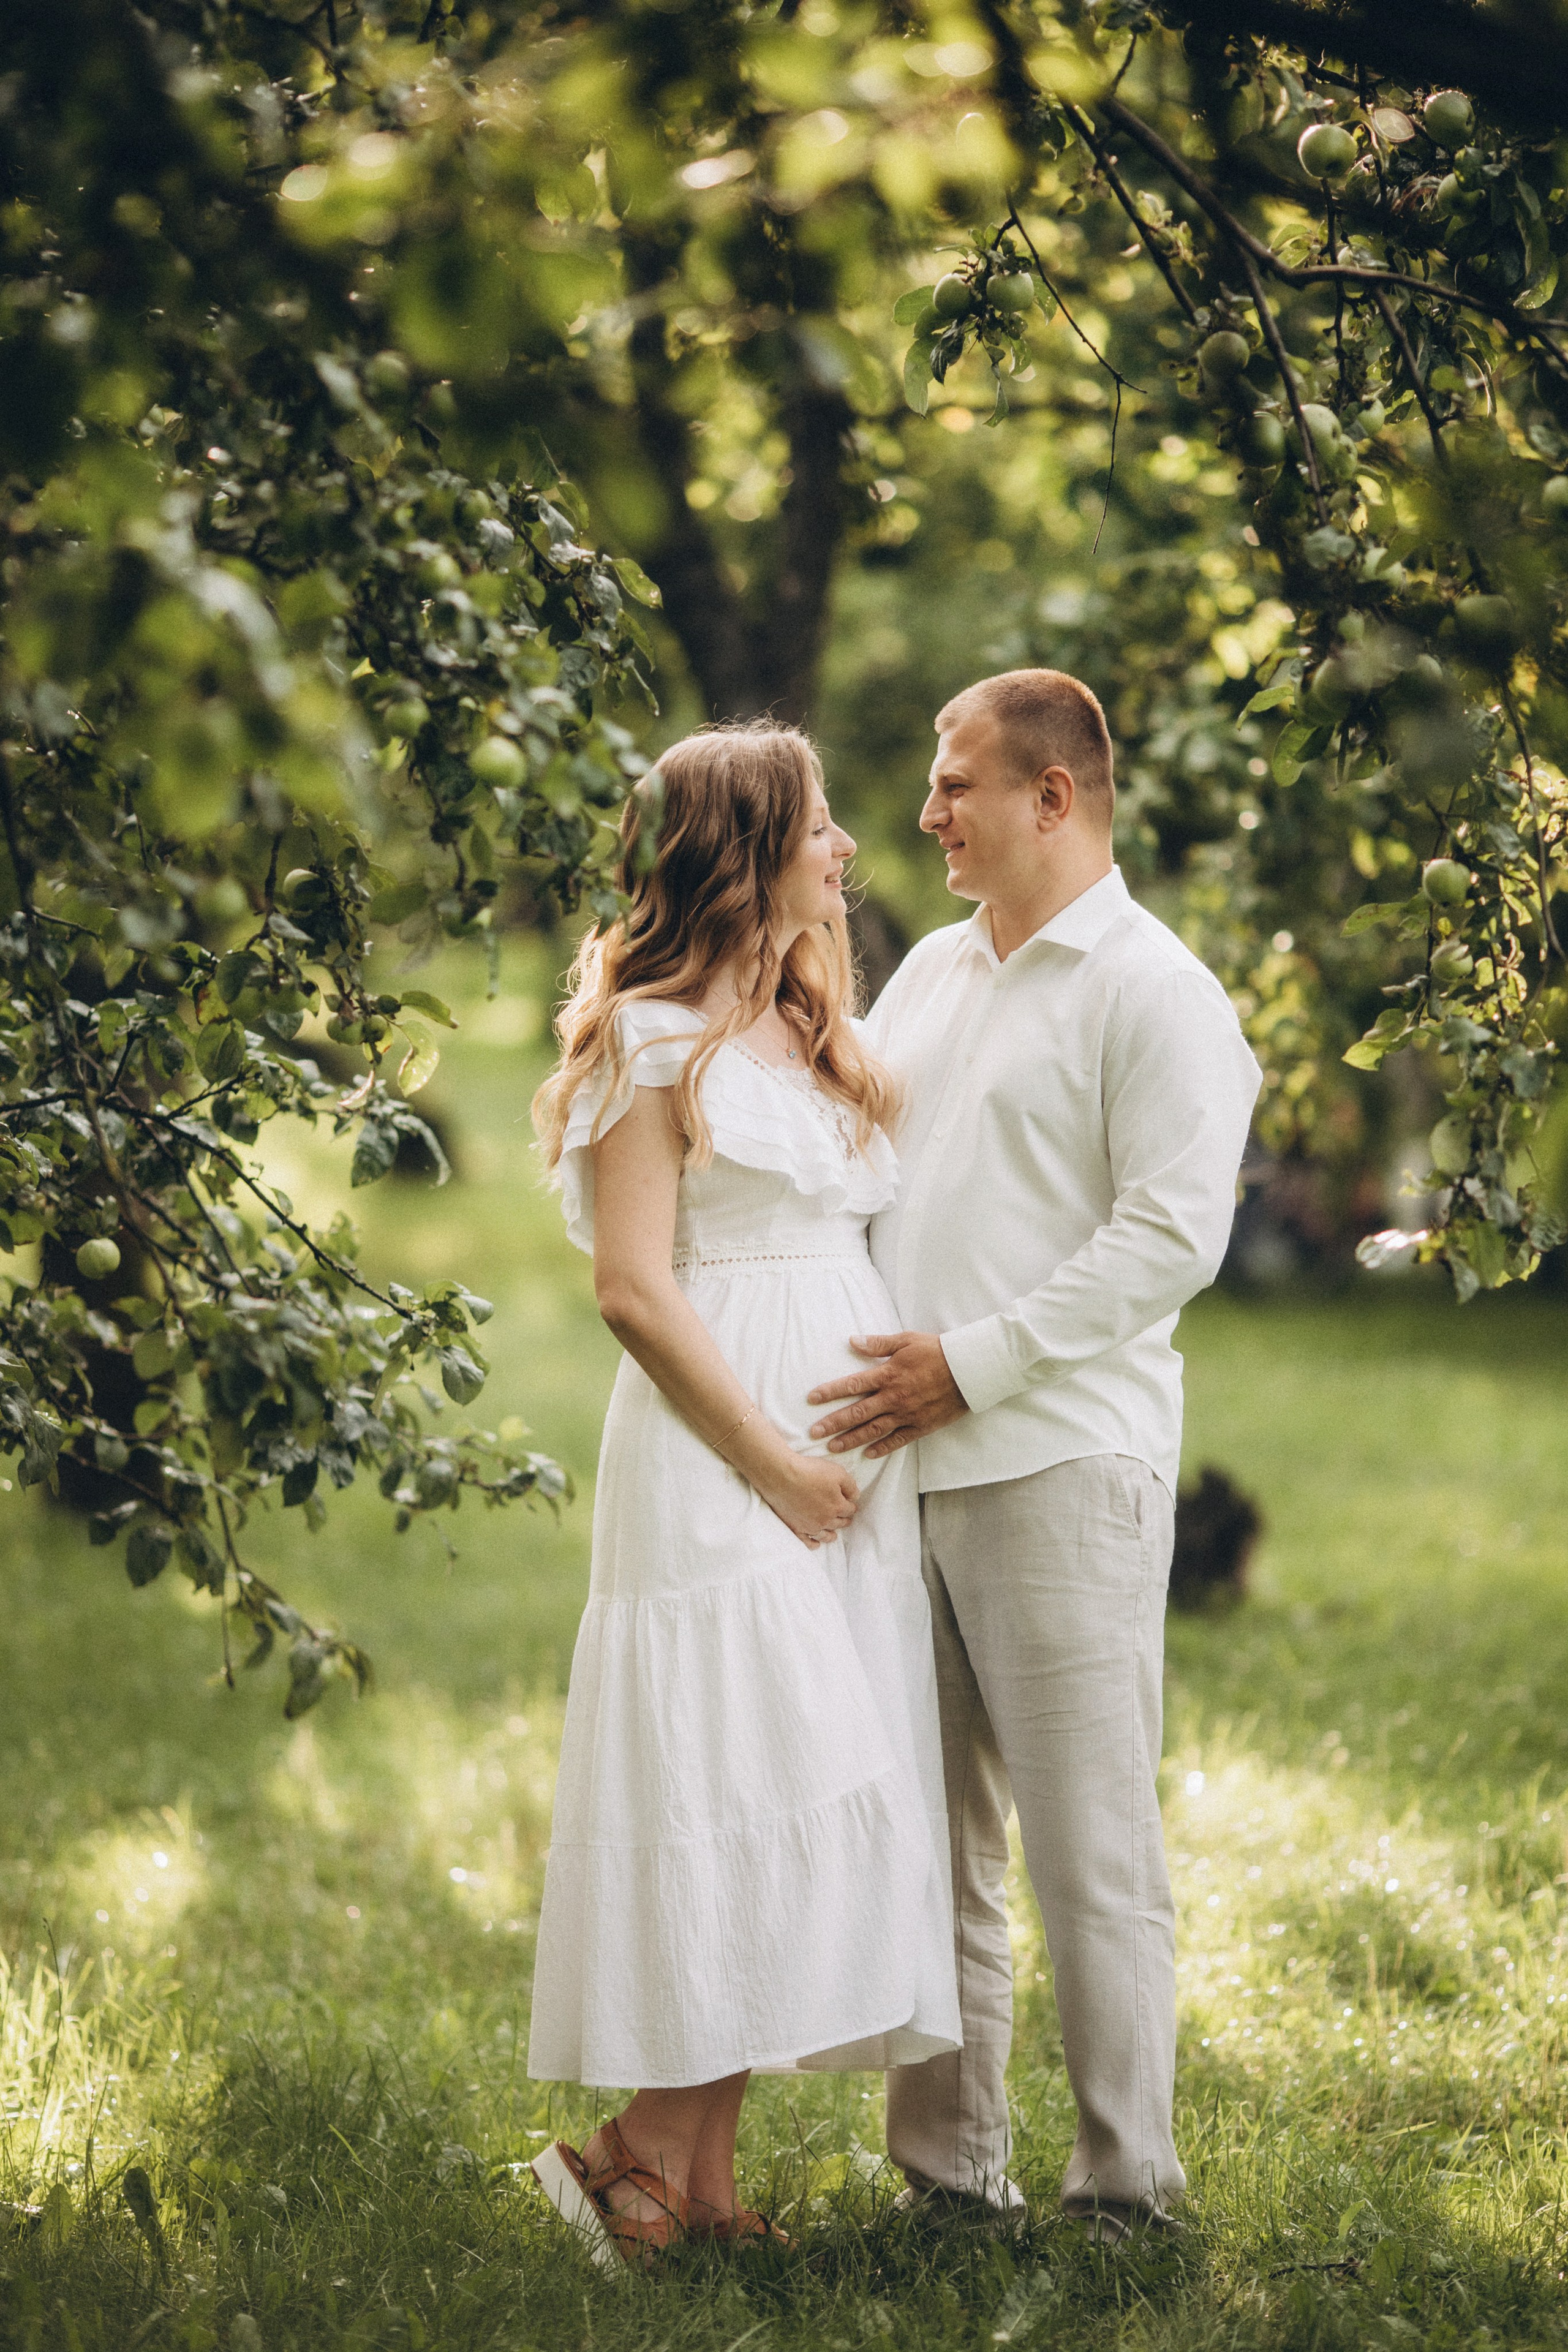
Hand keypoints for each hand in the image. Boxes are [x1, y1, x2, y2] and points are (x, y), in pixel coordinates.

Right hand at [758, 1452, 860, 1549]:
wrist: (781, 1477)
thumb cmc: (809, 1471)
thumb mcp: (837, 1472)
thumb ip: (850, 1486)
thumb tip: (855, 1497)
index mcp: (837, 1506)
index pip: (850, 1510)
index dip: (851, 1505)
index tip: (850, 1504)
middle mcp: (825, 1520)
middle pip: (839, 1523)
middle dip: (843, 1520)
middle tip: (845, 1518)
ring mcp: (809, 1526)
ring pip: (825, 1535)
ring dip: (831, 1534)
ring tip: (834, 1535)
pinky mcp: (795, 1528)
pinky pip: (807, 1542)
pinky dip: (813, 1543)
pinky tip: (816, 1544)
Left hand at [806, 1331, 968, 1459]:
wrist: (969, 1369)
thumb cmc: (937, 1351)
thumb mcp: (906, 1340)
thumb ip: (878, 1344)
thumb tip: (852, 1341)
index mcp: (888, 1375)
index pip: (852, 1385)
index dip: (830, 1392)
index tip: (812, 1399)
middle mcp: (893, 1397)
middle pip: (857, 1413)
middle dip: (833, 1423)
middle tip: (813, 1433)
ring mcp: (907, 1414)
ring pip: (873, 1430)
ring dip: (851, 1440)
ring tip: (832, 1448)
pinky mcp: (921, 1426)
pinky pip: (897, 1440)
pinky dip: (882, 1448)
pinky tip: (868, 1455)